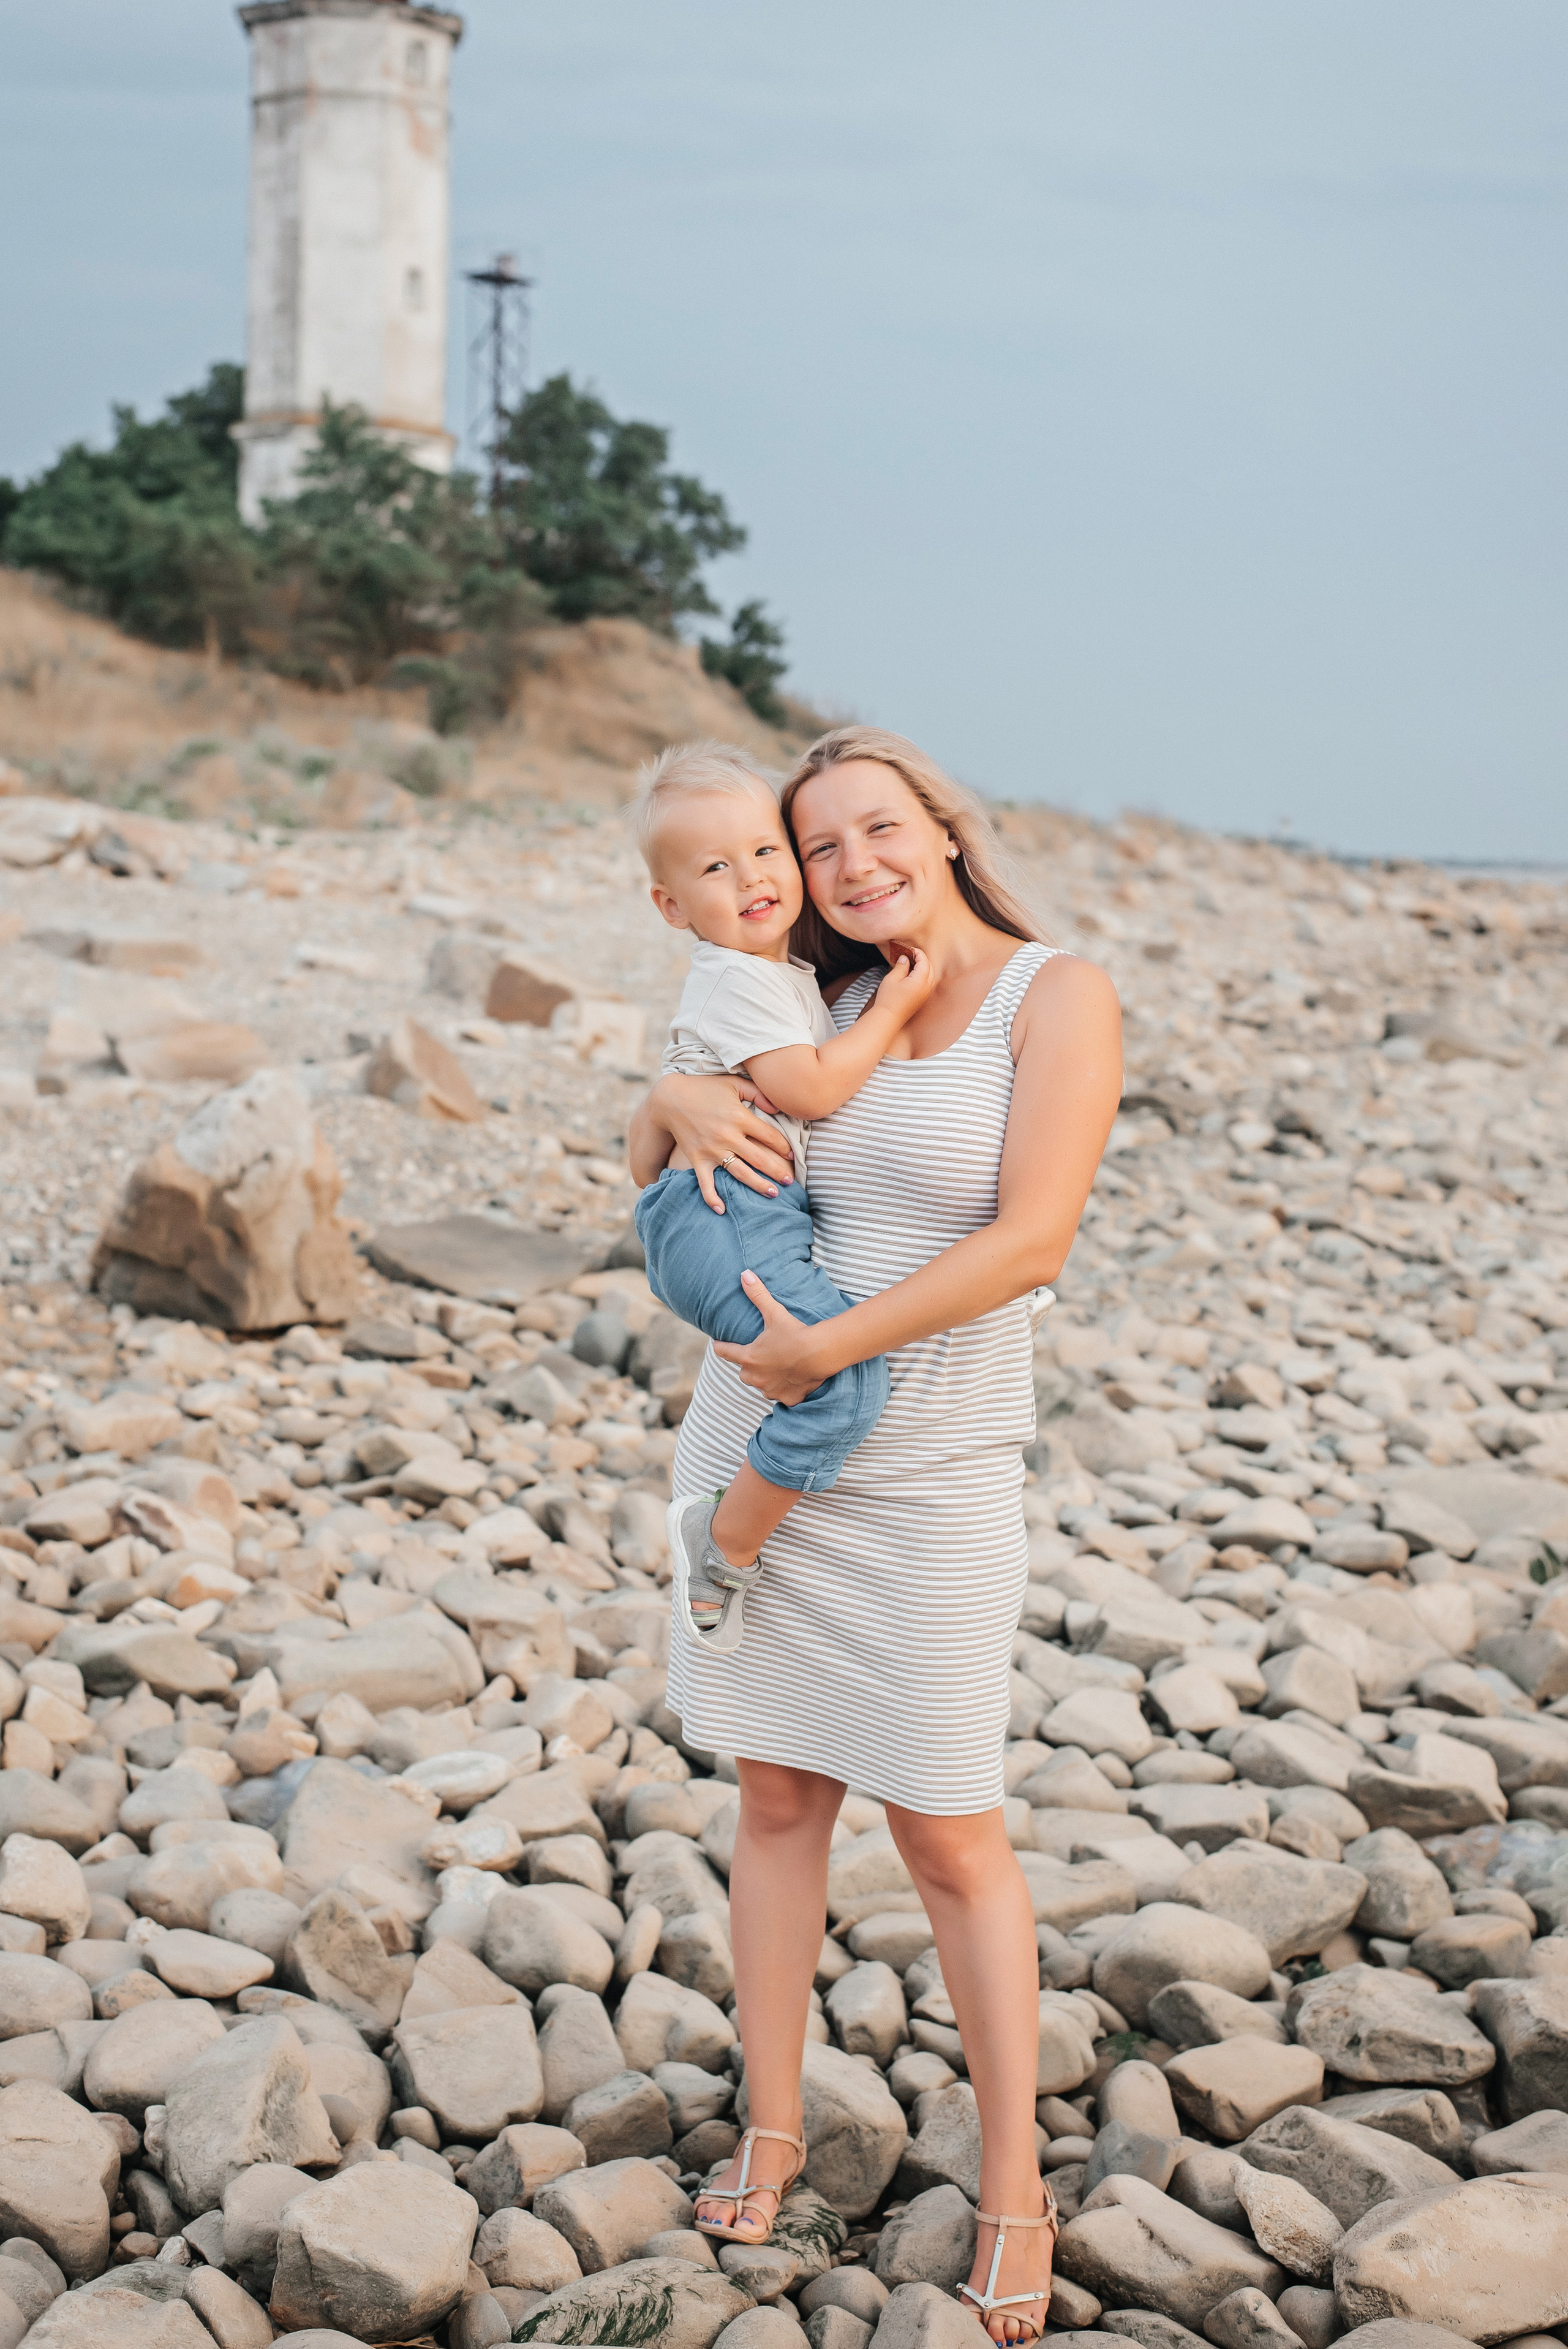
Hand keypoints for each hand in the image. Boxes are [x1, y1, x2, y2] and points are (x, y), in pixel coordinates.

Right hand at [654, 1075, 795, 1213]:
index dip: (784, 1147)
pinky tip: (722, 1211)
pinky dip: (713, 1198)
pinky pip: (706, 1183)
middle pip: (759, 1158)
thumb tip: (778, 1107)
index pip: (770, 1136)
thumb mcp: (733, 1083)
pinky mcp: (697, 1159)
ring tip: (773, 1194)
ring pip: (740, 1173)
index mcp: (739, 1117)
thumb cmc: (705, 1088)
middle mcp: (727, 1136)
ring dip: (757, 1185)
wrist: (670, 1098)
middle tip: (789, 1182)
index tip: (791, 1155)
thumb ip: (757, 1093)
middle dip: (777, 1171)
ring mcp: (712, 1150)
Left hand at [713, 1270, 828, 1403]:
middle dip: (750, 1365)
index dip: (721, 1347)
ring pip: (762, 1385)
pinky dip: (784, 1389)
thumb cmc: (795, 1333)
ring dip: (766, 1378)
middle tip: (760, 1355)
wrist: (820, 1353)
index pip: (725, 1352)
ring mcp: (771, 1390)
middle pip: (744, 1371)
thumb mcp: (775, 1313)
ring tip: (777, 1367)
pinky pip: (781, 1396)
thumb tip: (744, 1274)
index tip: (717, 1344)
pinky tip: (791, 1381)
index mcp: (748, 1357)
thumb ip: (758, 1295)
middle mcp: (755, 1377)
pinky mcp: (787, 1399)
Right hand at [871, 943, 934, 1025]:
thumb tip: (905, 959)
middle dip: (922, 959)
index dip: (917, 953)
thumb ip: (901, 966)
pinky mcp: (922, 999)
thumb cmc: (888, 999)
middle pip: (930, 967)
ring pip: (930, 976)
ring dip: (923, 967)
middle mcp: (926, 987)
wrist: (888, 1018)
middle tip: (910, 954)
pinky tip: (912, 975)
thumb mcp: (892, 978)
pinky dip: (923, 976)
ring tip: (911, 964)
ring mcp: (925, 994)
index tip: (908, 949)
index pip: (924, 961)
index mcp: (920, 980)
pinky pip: (927, 984)